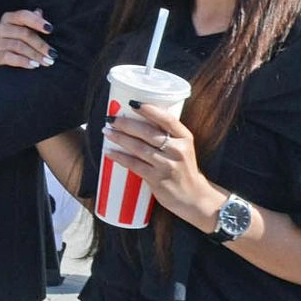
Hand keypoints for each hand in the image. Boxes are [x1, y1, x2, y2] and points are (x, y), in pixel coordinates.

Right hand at [0, 8, 53, 69]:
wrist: (4, 63)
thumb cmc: (19, 43)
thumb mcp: (26, 31)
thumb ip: (33, 20)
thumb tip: (39, 12)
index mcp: (8, 18)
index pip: (23, 15)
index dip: (37, 21)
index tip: (50, 29)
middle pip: (24, 33)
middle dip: (41, 45)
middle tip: (53, 54)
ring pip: (19, 46)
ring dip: (36, 55)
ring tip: (47, 62)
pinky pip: (11, 58)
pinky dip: (24, 62)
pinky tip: (34, 65)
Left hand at [102, 102, 213, 224]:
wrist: (194, 197)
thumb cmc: (184, 168)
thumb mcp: (183, 148)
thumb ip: (167, 135)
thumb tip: (139, 118)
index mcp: (185, 138)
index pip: (167, 120)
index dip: (150, 110)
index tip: (132, 103)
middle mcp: (178, 150)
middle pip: (148, 133)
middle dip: (126, 124)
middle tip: (111, 119)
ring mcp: (167, 165)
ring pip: (139, 148)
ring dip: (120, 138)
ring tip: (107, 131)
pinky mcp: (157, 179)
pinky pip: (134, 165)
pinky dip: (120, 157)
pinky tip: (110, 152)